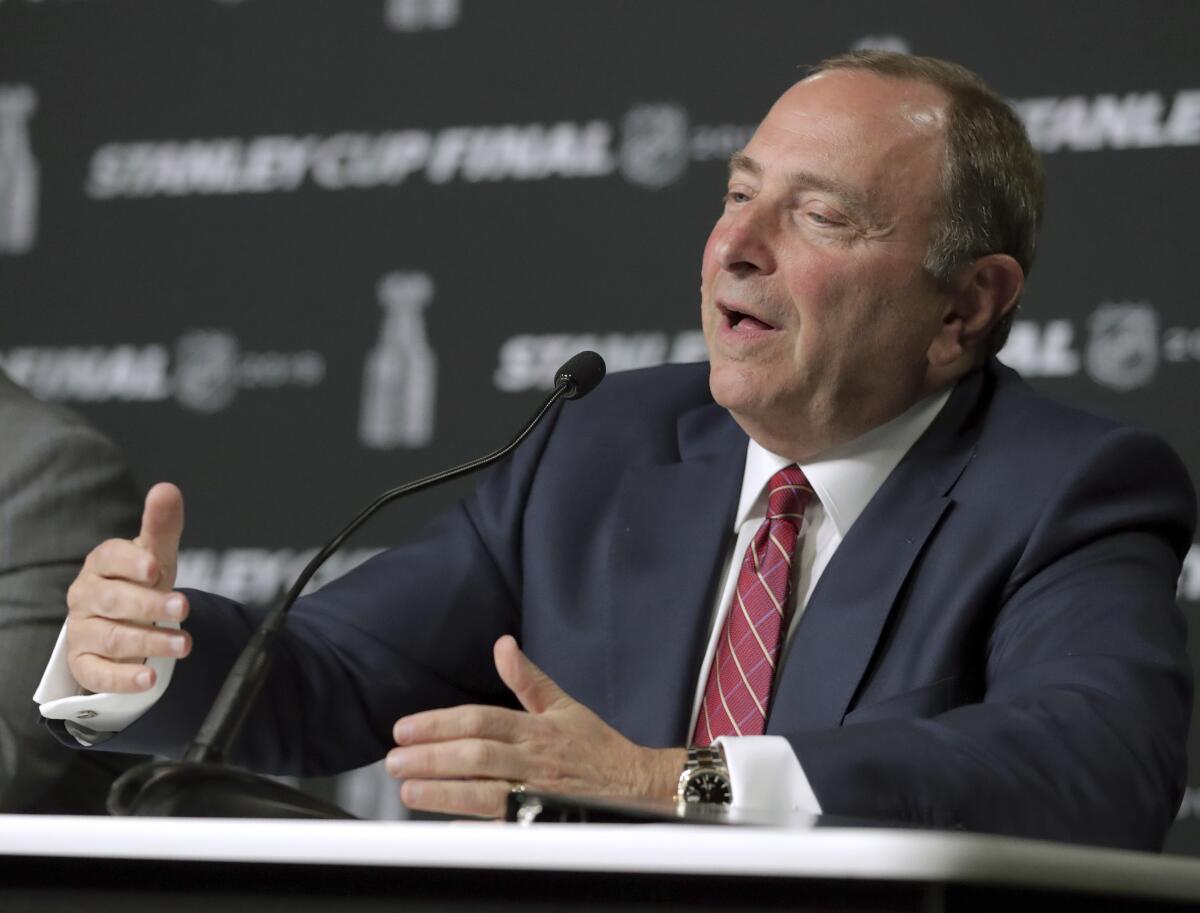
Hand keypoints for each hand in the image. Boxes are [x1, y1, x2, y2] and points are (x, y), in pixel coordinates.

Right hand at [65, 482, 191, 692]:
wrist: (122, 624)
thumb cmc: (139, 584)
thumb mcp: (154, 556)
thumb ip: (161, 526)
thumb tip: (167, 489)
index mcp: (101, 566)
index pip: (109, 558)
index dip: (131, 563)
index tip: (156, 569)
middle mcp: (86, 597)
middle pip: (113, 601)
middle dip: (149, 605)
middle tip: (183, 608)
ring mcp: (82, 632)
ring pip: (111, 638)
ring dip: (148, 643)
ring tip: (183, 645)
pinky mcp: (84, 665)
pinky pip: (99, 674)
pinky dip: (124, 679)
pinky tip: (149, 680)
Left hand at [386, 635, 685, 817]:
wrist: (638, 786)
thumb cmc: (597, 748)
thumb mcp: (563, 705)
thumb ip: (527, 678)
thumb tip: (503, 644)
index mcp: (535, 728)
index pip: (480, 719)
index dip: (439, 723)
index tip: (404, 729)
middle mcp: (534, 759)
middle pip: (476, 754)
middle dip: (431, 757)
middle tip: (395, 761)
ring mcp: (538, 793)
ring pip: (485, 791)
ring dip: (444, 792)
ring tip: (409, 792)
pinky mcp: (544, 822)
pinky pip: (505, 827)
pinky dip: (476, 827)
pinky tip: (447, 826)